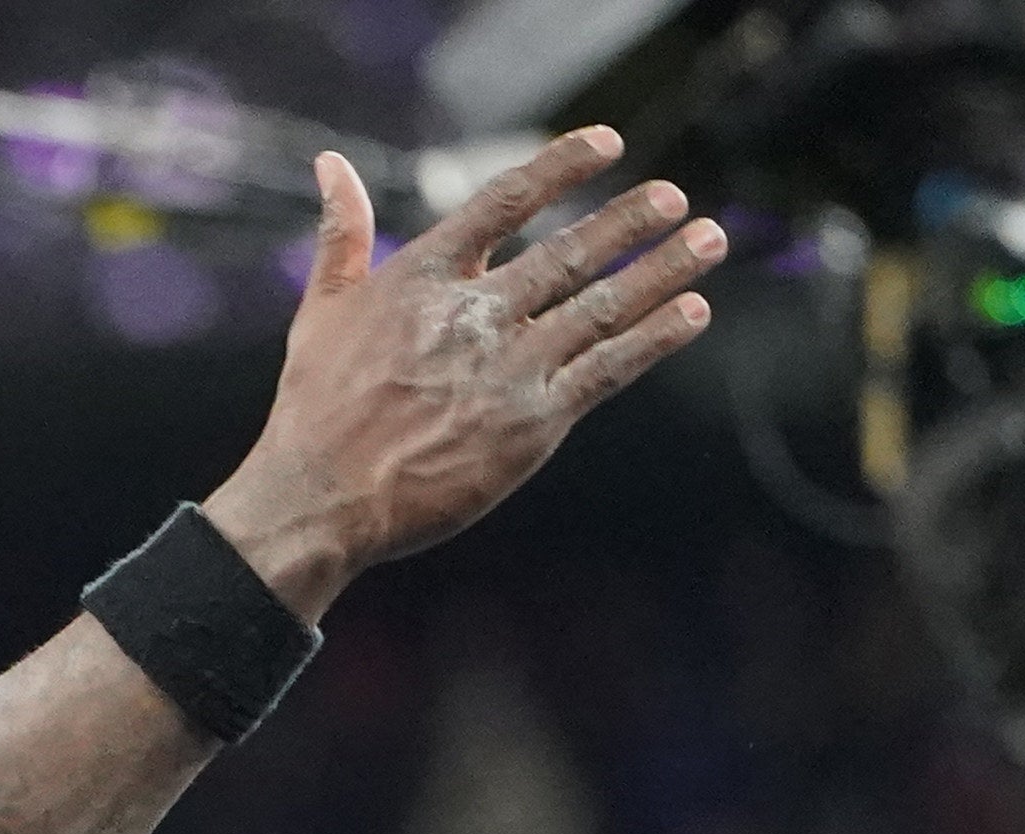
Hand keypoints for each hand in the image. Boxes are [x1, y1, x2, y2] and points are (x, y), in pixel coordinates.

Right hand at [202, 131, 723, 612]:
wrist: (320, 500)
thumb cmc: (315, 409)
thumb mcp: (321, 310)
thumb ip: (341, 234)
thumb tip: (332, 165)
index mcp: (422, 277)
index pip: (506, 201)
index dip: (562, 167)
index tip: (608, 142)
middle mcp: (473, 314)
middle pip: (570, 252)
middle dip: (630, 221)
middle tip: (674, 199)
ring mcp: (507, 368)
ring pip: (602, 306)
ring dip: (663, 270)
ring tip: (710, 240)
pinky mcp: (531, 423)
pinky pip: (607, 368)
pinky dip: (653, 338)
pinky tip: (691, 313)